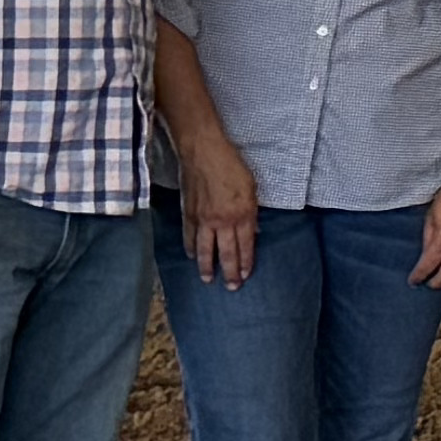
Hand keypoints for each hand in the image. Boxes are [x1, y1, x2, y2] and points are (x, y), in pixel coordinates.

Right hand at [179, 138, 263, 289]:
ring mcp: (203, 219)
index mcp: (242, 214)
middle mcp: (223, 221)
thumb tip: (253, 230)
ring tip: (208, 279)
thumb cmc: (231, 165)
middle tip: (230, 287)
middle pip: (226, 253)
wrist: (203, 152)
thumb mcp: (252, 188)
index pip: (245, 246)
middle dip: (229, 272)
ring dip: (207, 266)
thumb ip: (252, 212)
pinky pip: (189, 236)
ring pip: (205, 249)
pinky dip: (190, 248)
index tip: (245, 276)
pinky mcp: (188, 213)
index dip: (245, 263)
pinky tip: (191, 256)